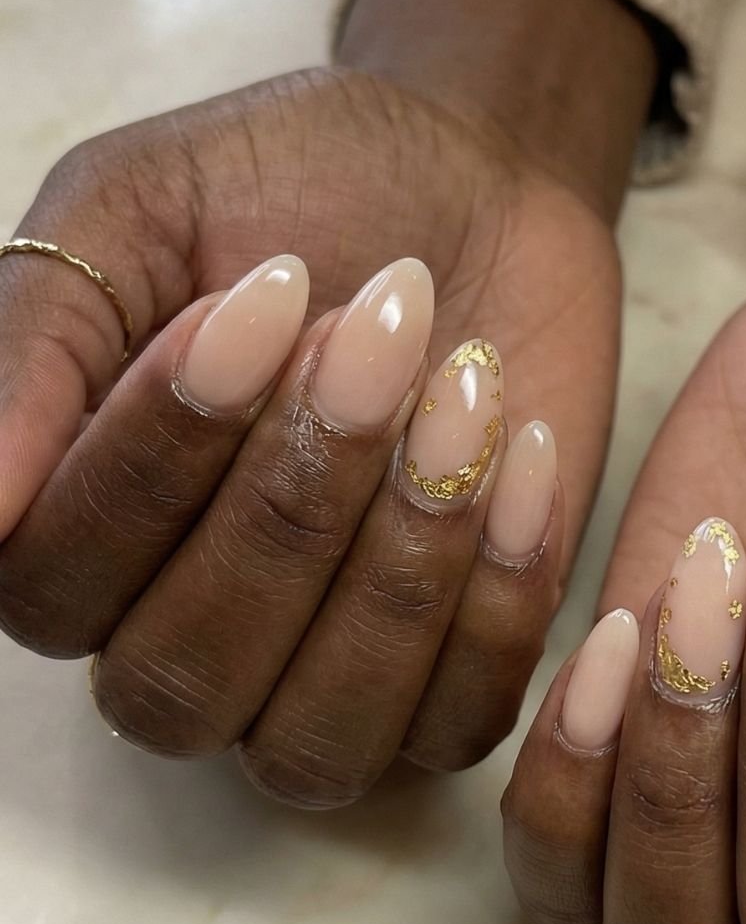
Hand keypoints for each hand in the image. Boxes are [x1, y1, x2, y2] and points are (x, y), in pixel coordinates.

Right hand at [0, 0, 654, 798]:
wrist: (474, 186)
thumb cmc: (288, 193)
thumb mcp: (135, 206)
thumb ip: (39, 335)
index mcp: (64, 536)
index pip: (54, 580)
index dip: (159, 455)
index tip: (264, 296)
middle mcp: (169, 641)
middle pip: (182, 675)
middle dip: (290, 505)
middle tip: (375, 333)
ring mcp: (307, 690)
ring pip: (314, 737)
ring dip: (399, 564)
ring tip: (463, 387)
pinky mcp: (443, 691)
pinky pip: (453, 721)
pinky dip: (501, 591)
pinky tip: (520, 450)